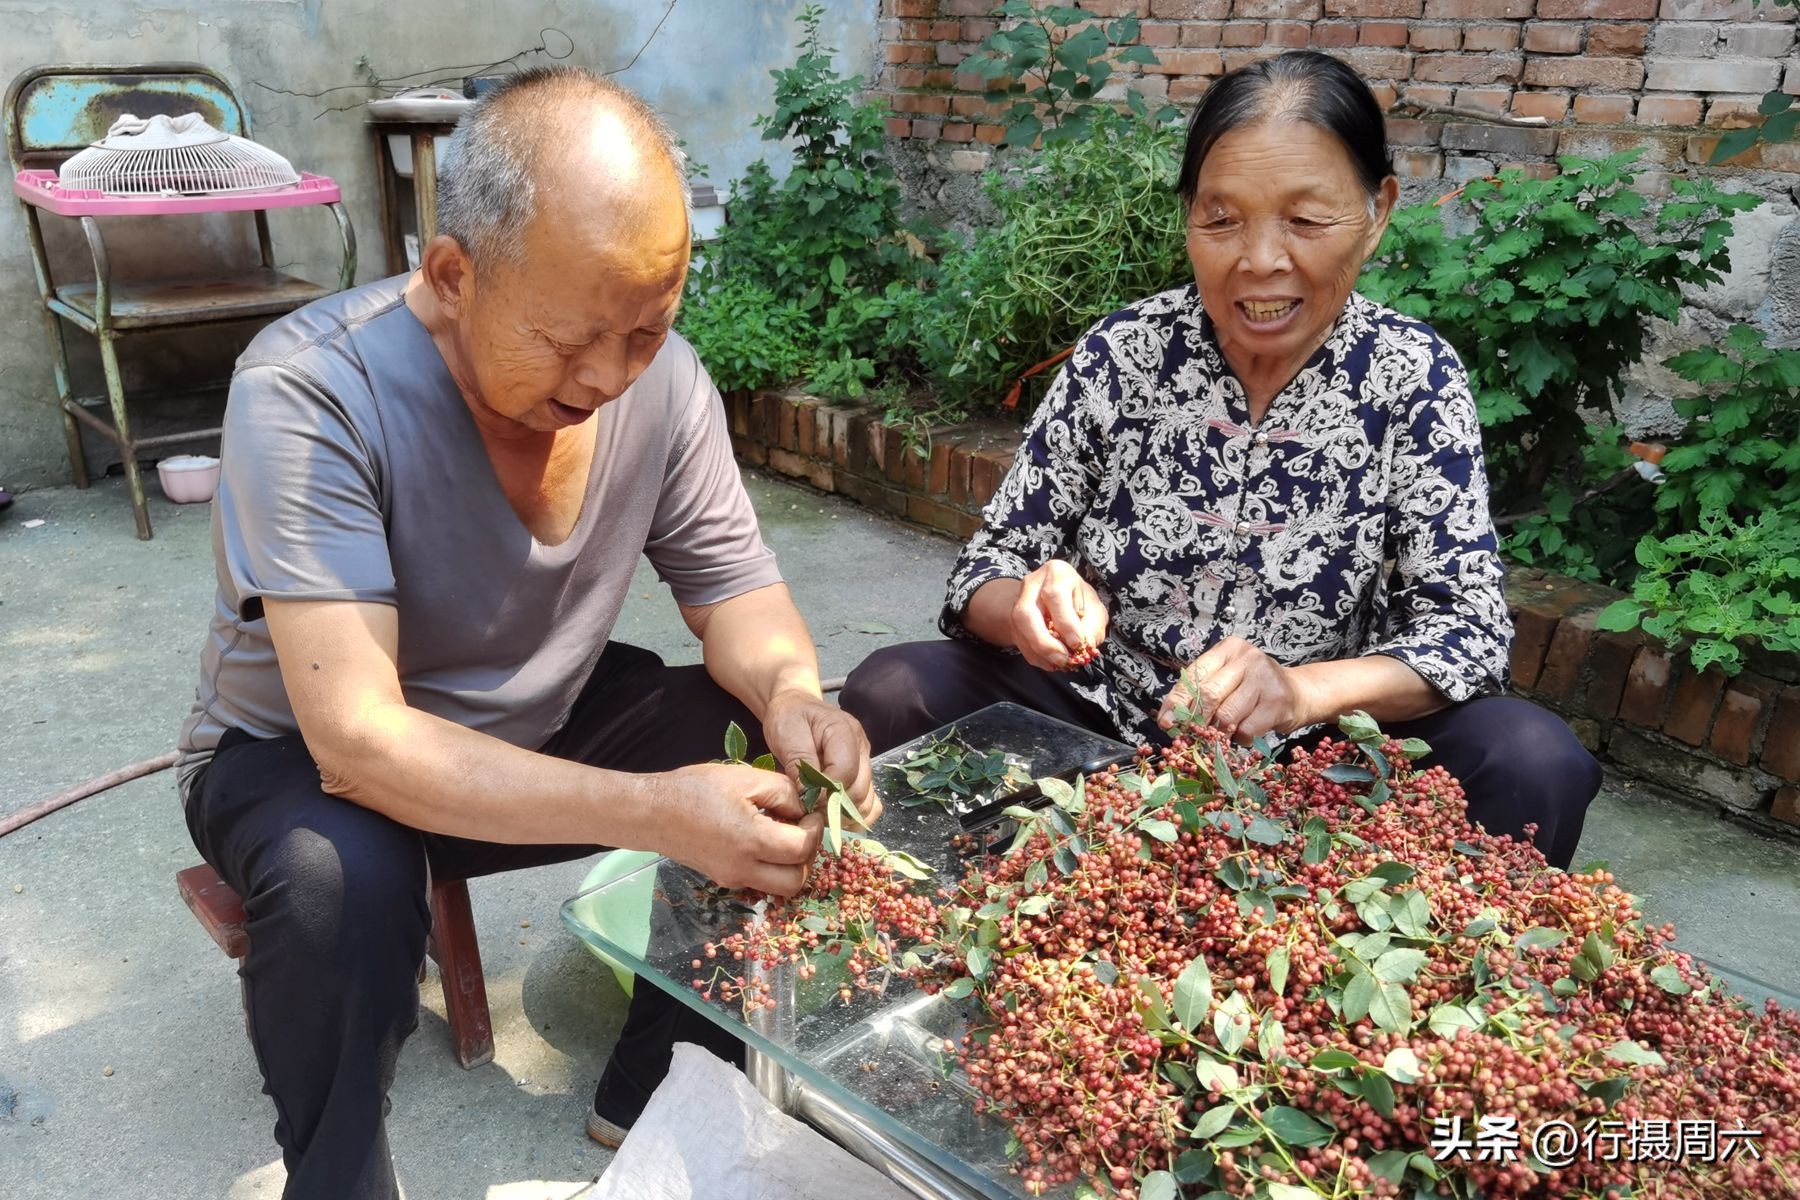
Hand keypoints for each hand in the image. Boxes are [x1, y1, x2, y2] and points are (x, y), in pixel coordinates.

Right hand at [648, 762, 823, 896]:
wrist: (652, 812)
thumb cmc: (695, 789)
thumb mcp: (746, 778)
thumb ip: (785, 792)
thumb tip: (805, 809)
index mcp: (751, 841)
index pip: (802, 849)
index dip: (814, 829)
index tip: (809, 812)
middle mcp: (743, 869)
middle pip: (795, 881)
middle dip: (807, 855)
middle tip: (801, 828)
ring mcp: (732, 880)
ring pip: (780, 889)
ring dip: (792, 866)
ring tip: (784, 835)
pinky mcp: (724, 881)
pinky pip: (761, 883)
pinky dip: (772, 867)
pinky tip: (764, 840)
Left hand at [763, 690, 880, 826]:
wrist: (795, 706)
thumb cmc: (789, 718)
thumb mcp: (786, 735)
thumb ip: (800, 764)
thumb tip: (810, 797)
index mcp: (844, 730)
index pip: (845, 771)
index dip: (826, 792)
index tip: (805, 800)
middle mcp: (862, 746)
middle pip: (859, 789)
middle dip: (834, 806)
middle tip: (809, 811)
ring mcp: (866, 761)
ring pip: (867, 800)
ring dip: (844, 814)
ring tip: (819, 813)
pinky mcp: (863, 774)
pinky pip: (870, 803)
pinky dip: (854, 815)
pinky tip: (833, 815)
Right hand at [1012, 560, 1107, 672]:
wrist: (1058, 599)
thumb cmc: (1080, 602)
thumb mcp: (1094, 609)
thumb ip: (1093, 626)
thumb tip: (1085, 645)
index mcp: (1056, 573)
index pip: (1054, 595)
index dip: (1065, 622)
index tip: (1077, 643)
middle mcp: (1032, 583)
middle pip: (1027, 612)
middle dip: (1044, 641)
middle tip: (1063, 659)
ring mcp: (1018, 600)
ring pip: (1018, 627)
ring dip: (1038, 651)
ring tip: (1057, 663)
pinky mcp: (1012, 619)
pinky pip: (1018, 640)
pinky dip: (1034, 655)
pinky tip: (1049, 662)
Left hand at [1157, 637, 1313, 743]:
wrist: (1300, 692)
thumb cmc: (1254, 689)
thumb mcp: (1227, 680)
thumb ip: (1202, 692)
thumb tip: (1170, 719)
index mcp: (1227, 650)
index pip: (1194, 676)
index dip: (1176, 701)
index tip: (1166, 722)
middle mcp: (1246, 658)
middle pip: (1209, 695)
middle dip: (1196, 720)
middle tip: (1193, 735)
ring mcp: (1264, 678)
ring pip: (1227, 716)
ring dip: (1220, 733)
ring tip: (1224, 733)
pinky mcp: (1277, 701)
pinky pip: (1246, 729)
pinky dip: (1241, 738)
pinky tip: (1247, 732)